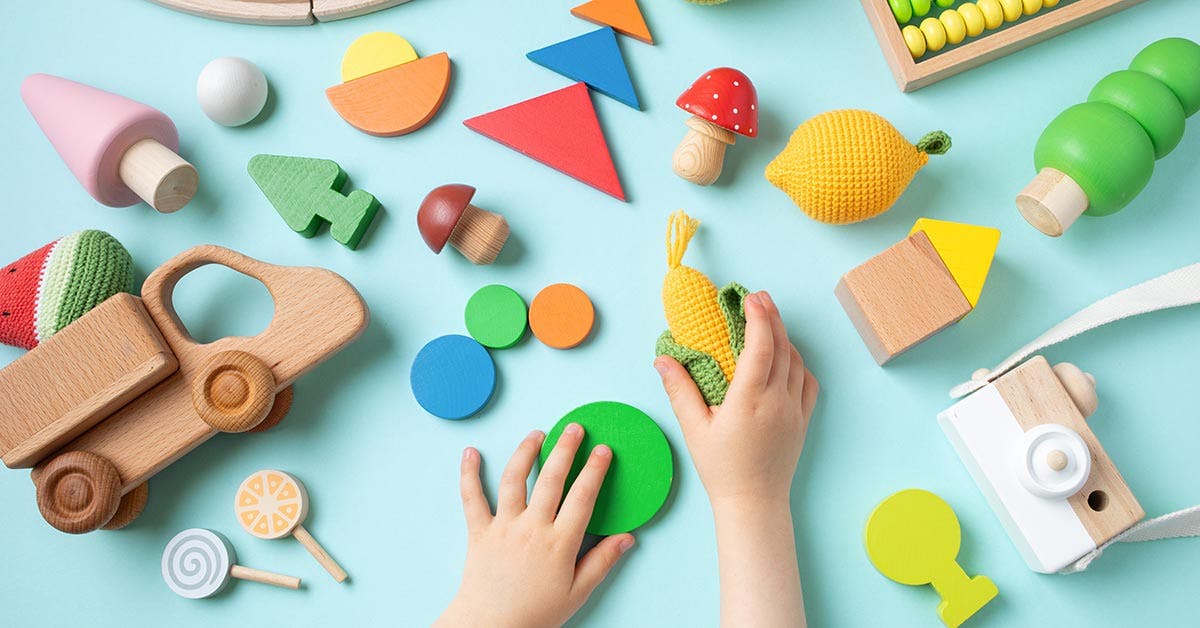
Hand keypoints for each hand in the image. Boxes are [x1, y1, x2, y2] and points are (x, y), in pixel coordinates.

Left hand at [435, 425, 634, 627]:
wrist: (491, 627)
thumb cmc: (535, 614)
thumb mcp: (577, 592)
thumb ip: (602, 561)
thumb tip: (627, 538)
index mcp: (559, 543)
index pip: (583, 497)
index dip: (595, 470)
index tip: (603, 450)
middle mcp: (532, 528)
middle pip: (552, 479)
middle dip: (565, 448)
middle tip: (574, 428)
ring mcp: (504, 526)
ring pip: (514, 480)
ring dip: (526, 452)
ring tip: (536, 434)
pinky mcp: (479, 531)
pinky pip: (472, 498)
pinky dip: (468, 474)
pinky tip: (470, 453)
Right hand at [655, 291, 818, 507]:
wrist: (754, 503)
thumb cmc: (721, 468)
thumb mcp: (694, 429)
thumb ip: (679, 390)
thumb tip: (663, 358)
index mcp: (749, 400)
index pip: (760, 348)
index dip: (758, 318)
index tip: (751, 298)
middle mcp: (777, 401)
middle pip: (781, 347)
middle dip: (772, 317)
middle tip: (760, 297)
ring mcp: (794, 410)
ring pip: (796, 362)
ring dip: (784, 337)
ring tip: (769, 320)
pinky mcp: (803, 420)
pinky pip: (808, 382)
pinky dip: (798, 362)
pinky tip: (787, 356)